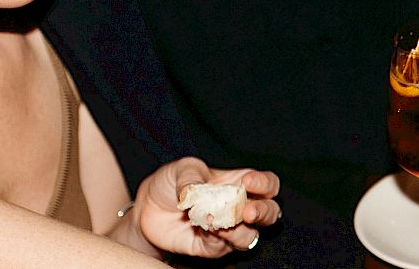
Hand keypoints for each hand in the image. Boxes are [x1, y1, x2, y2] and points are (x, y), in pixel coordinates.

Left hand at [129, 157, 281, 257]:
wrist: (147, 209)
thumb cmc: (170, 183)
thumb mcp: (180, 170)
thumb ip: (192, 178)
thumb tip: (195, 193)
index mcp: (240, 184)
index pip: (268, 185)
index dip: (265, 184)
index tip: (248, 182)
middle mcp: (241, 208)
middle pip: (270, 213)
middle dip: (263, 213)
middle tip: (247, 212)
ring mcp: (229, 229)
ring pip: (252, 236)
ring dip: (240, 232)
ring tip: (219, 223)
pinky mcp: (213, 247)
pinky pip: (224, 247)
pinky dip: (217, 239)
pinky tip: (205, 228)